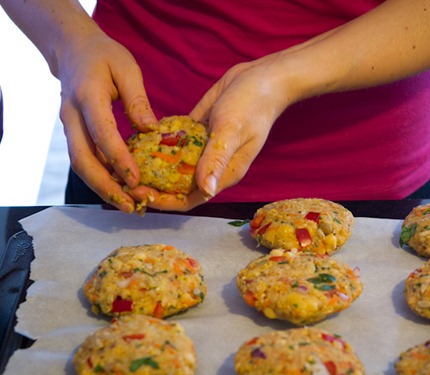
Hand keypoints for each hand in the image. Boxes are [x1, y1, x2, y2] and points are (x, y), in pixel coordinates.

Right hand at [58, 34, 156, 212]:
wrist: (72, 50)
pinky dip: (101, 178)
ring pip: (81, 166)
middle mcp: (72, 116)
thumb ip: (138, 99)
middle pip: (82, 160)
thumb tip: (151, 129)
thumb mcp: (126, 68)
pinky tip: (122, 190)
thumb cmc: (104, 56)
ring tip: (129, 206)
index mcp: (87, 97)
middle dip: (106, 186)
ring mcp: (69, 127)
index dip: (119, 159)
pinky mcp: (74, 134)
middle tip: (131, 205)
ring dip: (103, 189)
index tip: (136, 179)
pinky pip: (85, 161)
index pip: (102, 134)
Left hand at [130, 55, 295, 210]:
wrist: (263, 77)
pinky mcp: (201, 129)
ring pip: (177, 164)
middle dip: (155, 185)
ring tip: (128, 160)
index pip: (191, 198)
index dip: (166, 201)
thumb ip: (216, 160)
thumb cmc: (252, 106)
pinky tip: (141, 136)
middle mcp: (213, 164)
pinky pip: (178, 141)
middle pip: (180, 184)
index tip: (140, 194)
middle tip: (125, 177)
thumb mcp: (231, 131)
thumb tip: (205, 190)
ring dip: (155, 164)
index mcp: (224, 172)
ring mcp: (207, 147)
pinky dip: (162, 141)